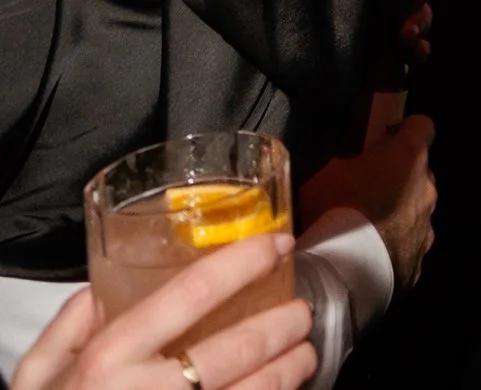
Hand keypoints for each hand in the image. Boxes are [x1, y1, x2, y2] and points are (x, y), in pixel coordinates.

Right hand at [16, 239, 312, 389]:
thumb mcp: (36, 377)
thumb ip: (68, 326)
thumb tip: (103, 290)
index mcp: (109, 358)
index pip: (192, 293)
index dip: (244, 262)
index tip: (277, 244)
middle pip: (237, 349)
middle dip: (282, 325)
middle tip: (300, 311)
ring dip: (288, 371)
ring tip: (303, 355)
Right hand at [301, 116, 435, 295]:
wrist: (342, 273)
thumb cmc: (335, 210)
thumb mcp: (327, 173)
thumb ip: (347, 163)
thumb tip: (347, 165)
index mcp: (410, 156)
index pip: (422, 126)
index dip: (404, 131)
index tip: (386, 140)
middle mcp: (428, 188)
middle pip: (420, 174)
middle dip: (400, 179)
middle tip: (370, 191)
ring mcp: (427, 228)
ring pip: (417, 213)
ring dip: (400, 216)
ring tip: (368, 232)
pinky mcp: (419, 262)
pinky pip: (409, 248)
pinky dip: (394, 249)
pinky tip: (370, 258)